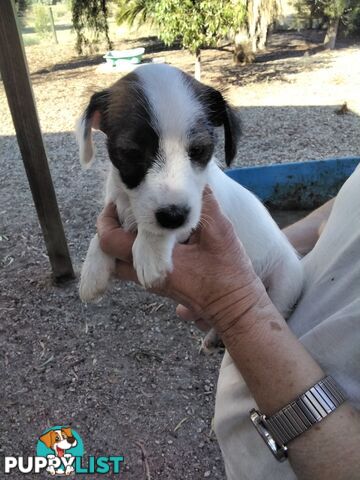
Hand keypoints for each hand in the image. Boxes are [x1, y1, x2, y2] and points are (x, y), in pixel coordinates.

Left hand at [97, 187, 269, 335]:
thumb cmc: (229, 275)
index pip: (110, 241)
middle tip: (125, 206)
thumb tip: (194, 178)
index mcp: (155, 263)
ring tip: (140, 217)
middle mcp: (146, 276)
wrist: (235, 308)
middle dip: (112, 228)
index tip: (119, 199)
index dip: (108, 218)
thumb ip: (205, 203)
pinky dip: (137, 247)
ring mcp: (152, 281)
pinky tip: (156, 231)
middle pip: (109, 253)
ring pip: (121, 261)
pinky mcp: (160, 283)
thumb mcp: (220, 232)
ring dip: (124, 239)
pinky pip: (136, 265)